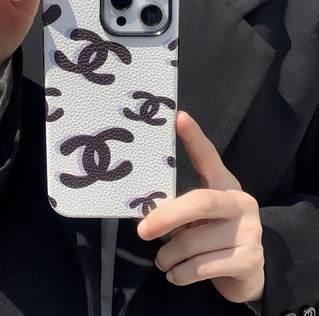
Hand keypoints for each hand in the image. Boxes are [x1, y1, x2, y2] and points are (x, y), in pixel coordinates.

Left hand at [137, 111, 264, 302]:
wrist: (246, 272)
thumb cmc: (213, 235)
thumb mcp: (199, 216)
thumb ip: (181, 207)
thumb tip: (146, 214)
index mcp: (225, 184)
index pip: (208, 156)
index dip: (194, 137)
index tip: (179, 117)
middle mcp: (241, 202)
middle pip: (199, 202)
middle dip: (165, 217)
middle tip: (142, 232)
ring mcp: (250, 230)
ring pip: (194, 242)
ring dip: (169, 256)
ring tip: (162, 260)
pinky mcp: (251, 259)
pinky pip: (202, 266)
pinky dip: (181, 273)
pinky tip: (175, 274)